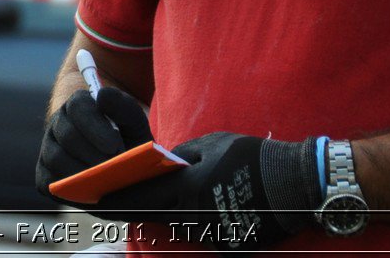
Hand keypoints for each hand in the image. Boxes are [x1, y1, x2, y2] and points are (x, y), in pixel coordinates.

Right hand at [36, 87, 153, 202]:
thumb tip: (101, 96)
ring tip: (105, 180)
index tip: (114, 145)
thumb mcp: (133, 123)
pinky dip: (69, 189)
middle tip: (114, 168)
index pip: (77, 107)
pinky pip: (49, 183)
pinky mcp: (44, 174)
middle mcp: (59, 124)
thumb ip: (123, 107)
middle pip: (68, 136)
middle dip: (92, 154)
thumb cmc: (127, 141)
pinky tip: (91, 191)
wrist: (122, 166)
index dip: (95, 127)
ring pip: (56, 158)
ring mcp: (48, 149)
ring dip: (82, 172)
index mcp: (79, 104)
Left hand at [99, 132, 320, 249]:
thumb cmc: (253, 158)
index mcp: (186, 187)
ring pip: (174, 224)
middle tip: (108, 201)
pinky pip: (198, 230)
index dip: (113, 198)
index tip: (92, 197)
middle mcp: (194, 214)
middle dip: (131, 206)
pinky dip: (188, 220)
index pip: (139, 197)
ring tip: (145, 200)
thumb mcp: (212, 145)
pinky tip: (186, 209)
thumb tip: (161, 163)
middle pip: (152, 214)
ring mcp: (211, 232)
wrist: (297, 186)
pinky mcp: (226, 243)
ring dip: (161, 213)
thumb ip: (181, 156)